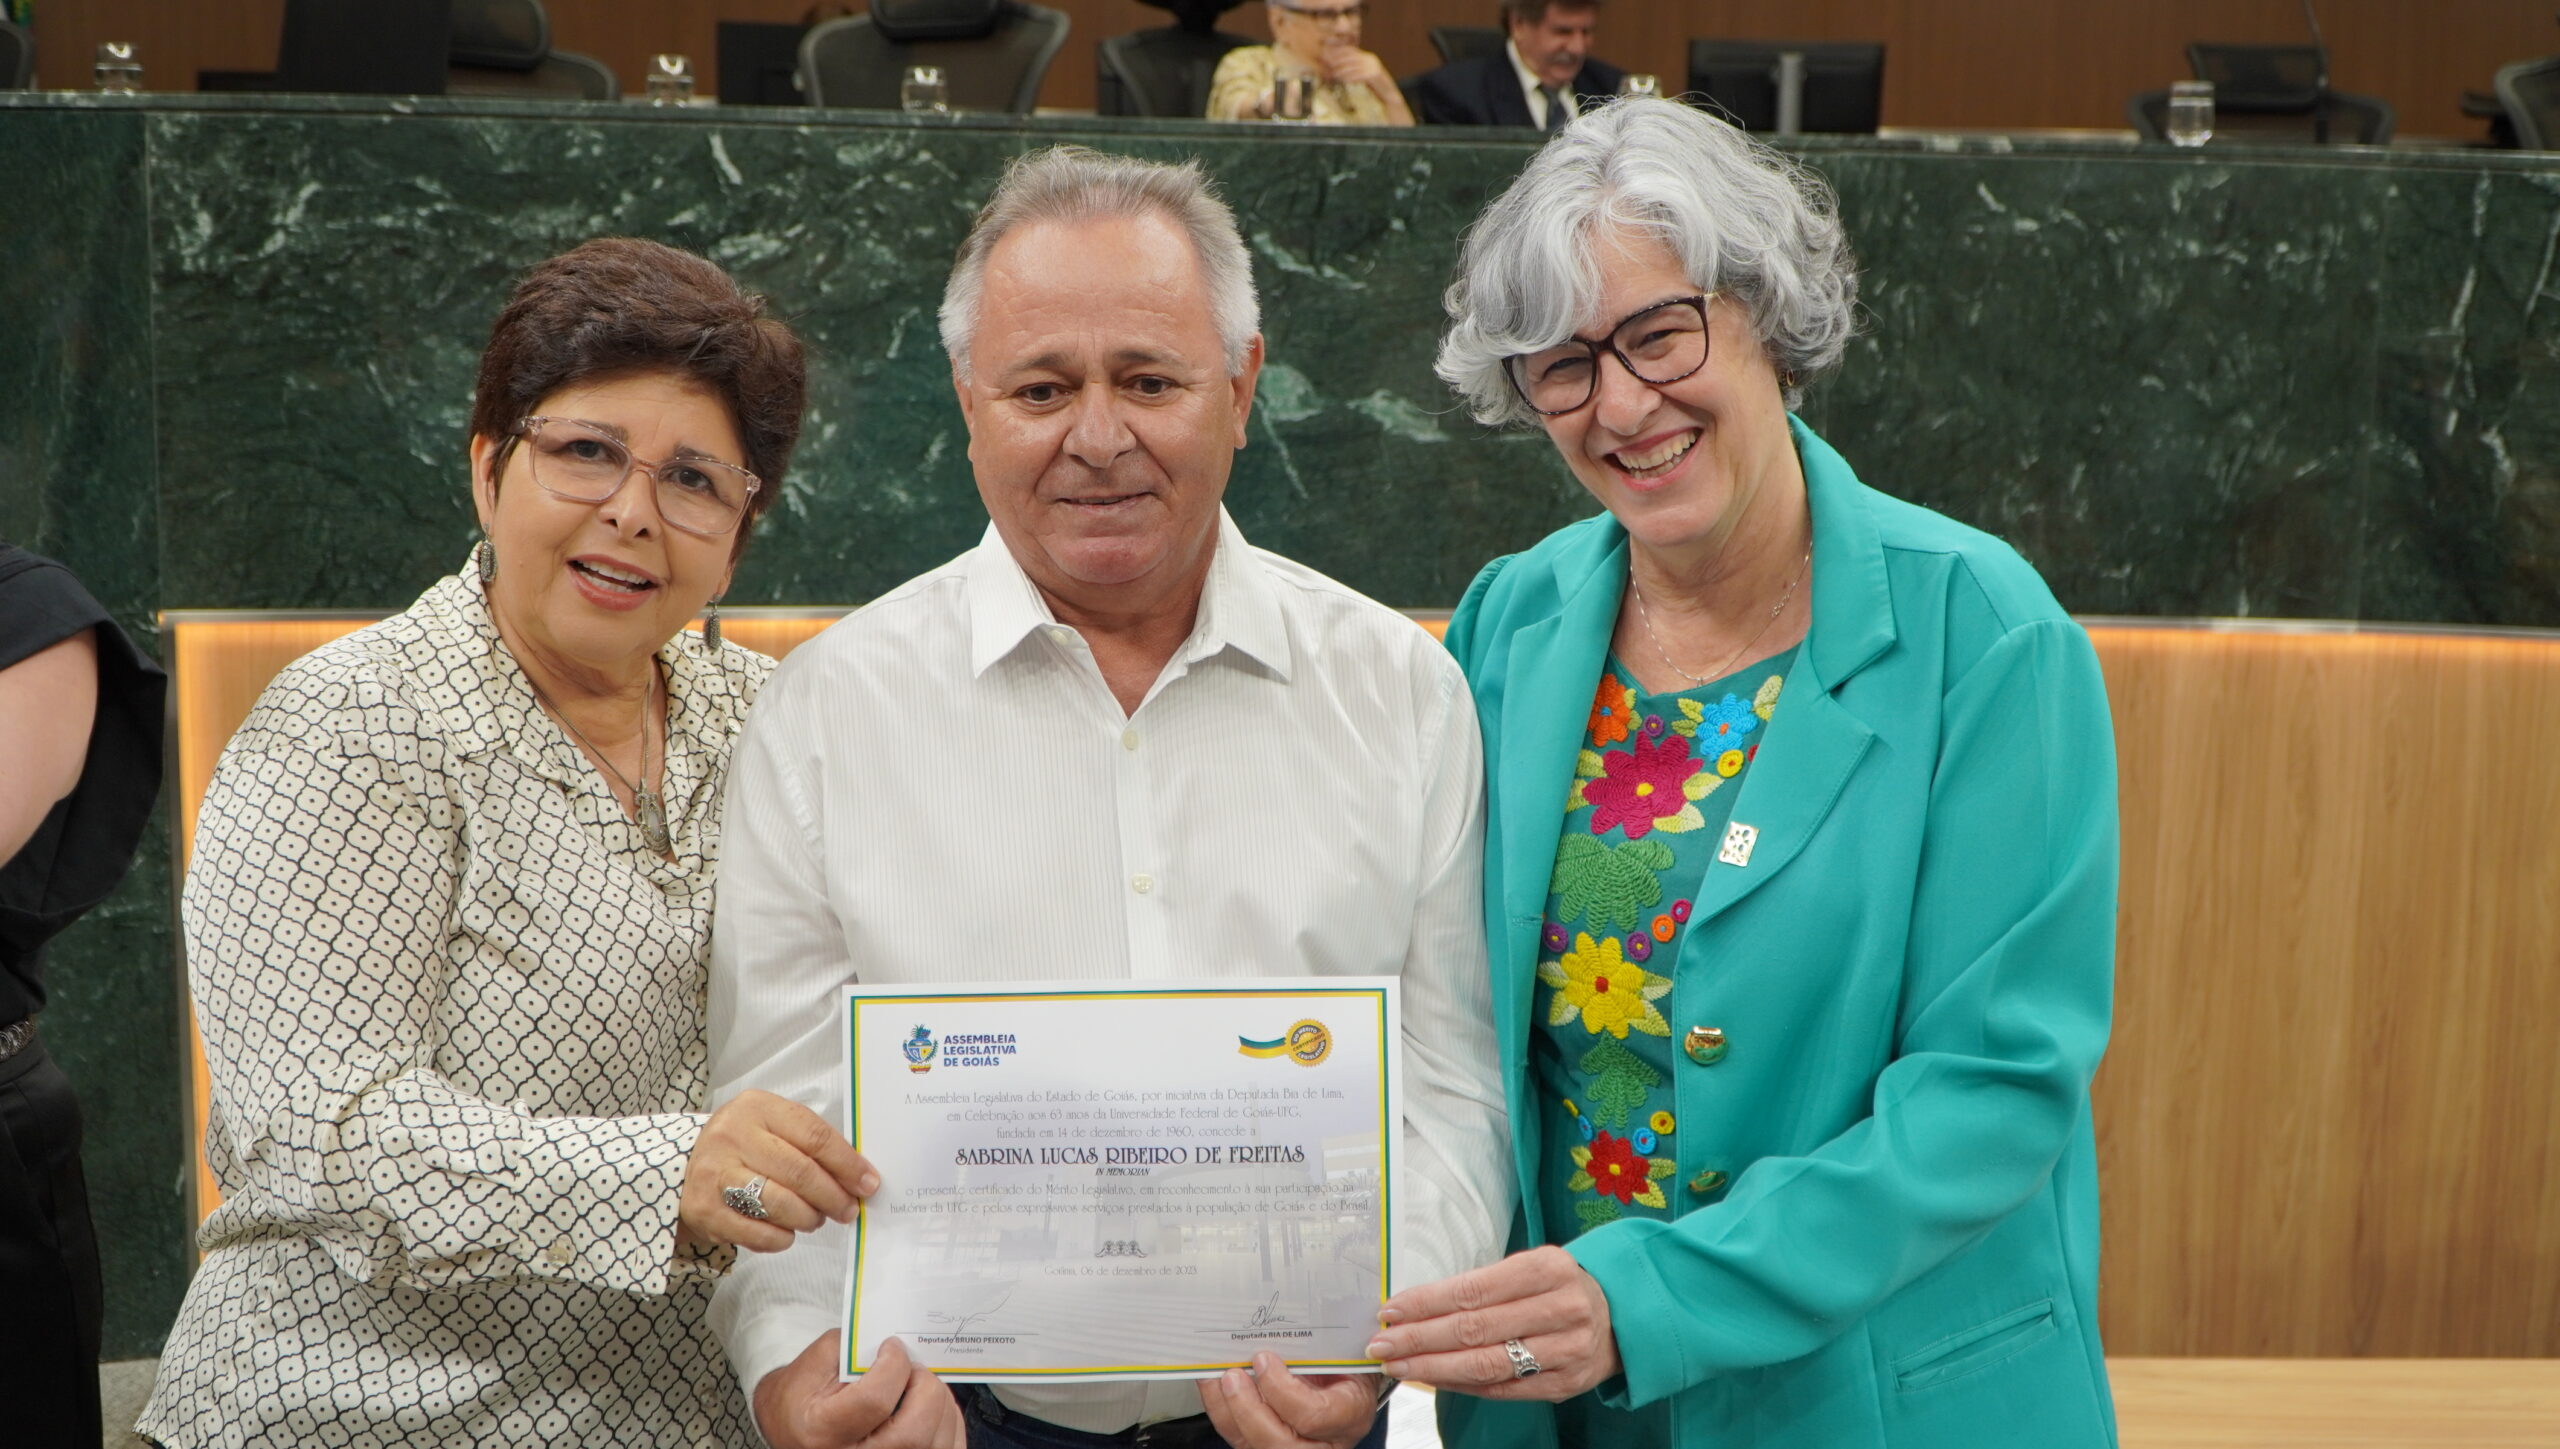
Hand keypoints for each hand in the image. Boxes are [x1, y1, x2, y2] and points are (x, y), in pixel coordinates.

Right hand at [679, 1089, 877, 1252]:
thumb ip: (812, 1145)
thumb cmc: (746, 1145)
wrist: (687, 1165)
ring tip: (815, 1219)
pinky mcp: (704, 1209)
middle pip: (800, 1172)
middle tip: (848, 1210)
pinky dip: (781, 1238)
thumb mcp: (774, 1128)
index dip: (847, 1164)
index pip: (814, 1136)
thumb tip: (858, 1177)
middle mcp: (732, 1135)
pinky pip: (756, 1231)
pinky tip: (787, 1232)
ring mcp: (715, 1172)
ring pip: (779, 1203)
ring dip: (808, 1218)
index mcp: (758, 1107)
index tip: (868, 1184)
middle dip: (833, 1197)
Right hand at [753, 1332, 965, 1448]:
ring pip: (934, 1445)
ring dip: (942, 1406)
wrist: (792, 1426)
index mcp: (823, 1430)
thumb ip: (857, 1346)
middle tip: (916, 1370)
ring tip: (924, 1386)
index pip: (875, 1400)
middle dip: (926, 1388)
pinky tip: (936, 1409)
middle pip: (913, 1432)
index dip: (894, 1365)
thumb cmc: (805, 1393)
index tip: (892, 1347)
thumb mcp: (817, 1360)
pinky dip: (949, 1427)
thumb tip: (900, 1342)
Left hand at [1197, 1352, 1380, 1447]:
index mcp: (1349, 1415)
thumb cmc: (1350, 1368)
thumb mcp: (1349, 1353)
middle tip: (1233, 1375)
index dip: (1281, 1390)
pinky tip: (1213, 1385)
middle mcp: (1322, 1441)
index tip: (1264, 1358)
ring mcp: (1295, 1447)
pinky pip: (1239, 1437)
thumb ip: (1328, 1344)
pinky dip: (1221, 1410)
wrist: (1351, 1388)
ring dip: (1228, 1410)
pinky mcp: (1267, 1444)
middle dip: (1248, 1408)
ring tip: (1217, 1378)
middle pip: (1278, 1442)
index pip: (1313, 1416)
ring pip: (1253, 1445)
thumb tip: (1296, 1316)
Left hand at [1323, 46, 1391, 91]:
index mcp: (1368, 57)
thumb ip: (1353, 70)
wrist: (1388, 95)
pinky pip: (1360, 74)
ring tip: (1334, 75)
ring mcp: (1374, 66)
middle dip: (1339, 61)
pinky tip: (1345, 80)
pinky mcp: (1376, 74)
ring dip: (1343, 70)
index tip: (1328, 56)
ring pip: (1354, 66)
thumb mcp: (1362, 76)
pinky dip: (1351, 77)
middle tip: (1328, 65)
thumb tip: (1336, 69)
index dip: (1339, 52)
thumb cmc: (1374, 88)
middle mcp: (1371, 59)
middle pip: (1351, 57)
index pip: (1351, 51)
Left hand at [1368, 1246, 1620, 1401]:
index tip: (1390, 1311)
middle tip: (1381, 1344)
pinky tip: (1435, 1378)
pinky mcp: (1566, 1383)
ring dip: (1434, 1367)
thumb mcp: (1529, 1266)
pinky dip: (1464, 1384)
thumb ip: (1482, 1285)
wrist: (1620, 1314)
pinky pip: (1504, 1388)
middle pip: (1475, 1329)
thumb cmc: (1558, 1285)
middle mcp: (1562, 1308)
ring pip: (1487, 1364)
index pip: (1473, 1290)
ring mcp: (1568, 1350)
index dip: (1426, 1303)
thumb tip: (1416, 1308)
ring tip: (1399, 1365)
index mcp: (1548, 1268)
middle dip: (1420, 1338)